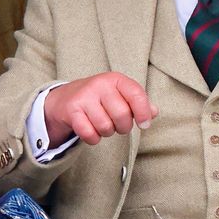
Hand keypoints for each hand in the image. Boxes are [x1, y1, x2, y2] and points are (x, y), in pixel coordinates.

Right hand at [43, 72, 157, 145]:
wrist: (65, 99)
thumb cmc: (99, 99)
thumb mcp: (120, 95)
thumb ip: (139, 103)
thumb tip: (154, 112)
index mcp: (115, 79)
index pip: (136, 94)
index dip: (143, 112)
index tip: (144, 124)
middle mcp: (100, 84)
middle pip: (122, 114)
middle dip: (123, 127)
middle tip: (118, 125)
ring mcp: (84, 97)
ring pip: (105, 126)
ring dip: (107, 132)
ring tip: (102, 125)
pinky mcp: (72, 110)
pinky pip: (89, 134)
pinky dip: (93, 138)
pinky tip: (91, 130)